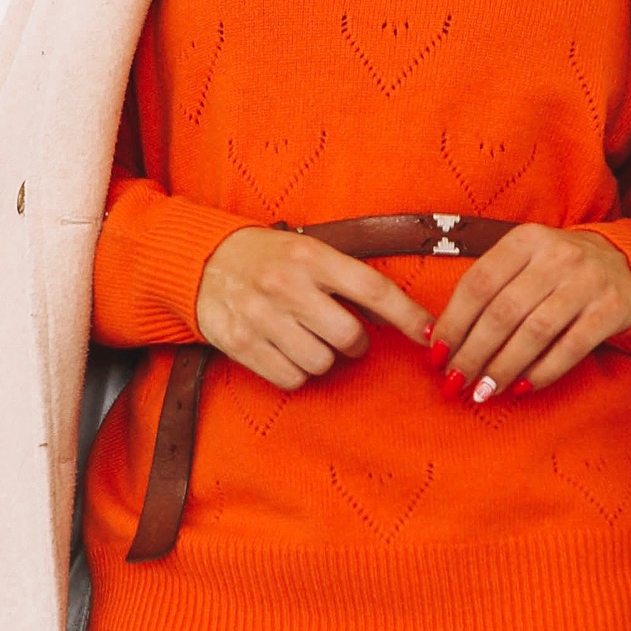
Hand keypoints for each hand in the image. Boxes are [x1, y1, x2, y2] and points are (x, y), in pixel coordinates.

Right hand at [196, 227, 434, 390]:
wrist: (202, 262)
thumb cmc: (269, 258)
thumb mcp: (310, 250)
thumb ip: (351, 279)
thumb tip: (409, 318)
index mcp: (310, 256)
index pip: (373, 288)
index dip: (407, 315)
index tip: (429, 334)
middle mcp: (286, 285)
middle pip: (349, 336)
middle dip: (355, 343)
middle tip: (344, 335)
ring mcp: (261, 316)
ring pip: (321, 363)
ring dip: (324, 358)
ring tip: (308, 339)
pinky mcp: (241, 344)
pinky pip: (291, 379)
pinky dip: (297, 373)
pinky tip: (287, 351)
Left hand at [432, 225, 630, 400]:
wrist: (624, 265)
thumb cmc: (556, 272)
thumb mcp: (523, 263)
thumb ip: (487, 291)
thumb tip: (440, 339)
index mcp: (525, 239)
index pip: (478, 283)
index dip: (453, 322)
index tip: (437, 354)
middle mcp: (557, 255)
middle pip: (503, 311)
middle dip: (473, 353)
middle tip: (455, 381)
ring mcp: (587, 281)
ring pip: (535, 331)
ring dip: (504, 367)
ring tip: (483, 392)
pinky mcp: (611, 308)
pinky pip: (571, 347)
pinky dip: (543, 372)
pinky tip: (522, 389)